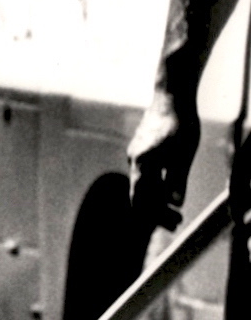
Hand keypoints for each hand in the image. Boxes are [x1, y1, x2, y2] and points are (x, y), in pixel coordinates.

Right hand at [128, 91, 199, 229]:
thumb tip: (175, 203)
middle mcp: (134, 161)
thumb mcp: (184, 154)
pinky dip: (154, 185)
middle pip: (140, 196)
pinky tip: (166, 187)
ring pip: (142, 185)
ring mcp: (135, 155)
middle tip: (176, 222)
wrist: (170, 96)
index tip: (173, 223)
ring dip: (157, 198)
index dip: (156, 215)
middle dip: (157, 211)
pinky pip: (144, 174)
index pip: (143, 200)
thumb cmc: (180, 123)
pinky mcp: (140, 149)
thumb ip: (177, 179)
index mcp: (143, 164)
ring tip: (174, 208)